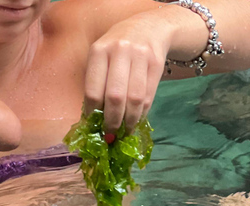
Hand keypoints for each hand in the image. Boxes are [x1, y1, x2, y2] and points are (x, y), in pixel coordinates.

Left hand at [83, 15, 170, 132]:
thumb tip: (93, 119)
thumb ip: (96, 83)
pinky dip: (141, 113)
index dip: (93, 113)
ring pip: (134, 99)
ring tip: (124, 130)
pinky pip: (148, 96)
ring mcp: (140, 56)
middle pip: (115, 97)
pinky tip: (136, 120)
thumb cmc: (117, 48)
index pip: (93, 90)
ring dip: (129, 120)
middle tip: (110, 133)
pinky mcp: (156, 64)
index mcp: (99, 51)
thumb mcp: (101, 56)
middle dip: (112, 121)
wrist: (148, 27)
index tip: (93, 125)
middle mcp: (119, 51)